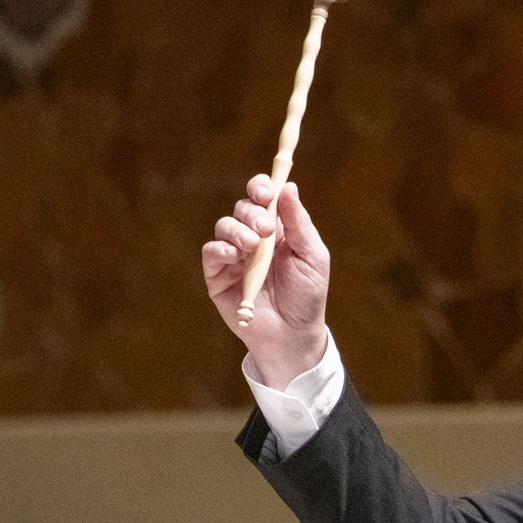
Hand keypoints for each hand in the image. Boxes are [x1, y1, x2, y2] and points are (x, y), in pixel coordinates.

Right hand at [201, 174, 330, 385]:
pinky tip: (235, 257)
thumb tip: (289, 187)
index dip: (261, 188)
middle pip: (242, 207)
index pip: (263, 197)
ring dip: (237, 230)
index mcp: (277, 229)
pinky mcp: (218, 277)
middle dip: (252, 212)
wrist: (293, 335)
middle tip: (265, 229)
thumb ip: (299, 222)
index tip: (266, 193)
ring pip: (224, 226)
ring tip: (253, 246)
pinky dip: (220, 249)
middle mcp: (253, 238)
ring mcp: (234, 257)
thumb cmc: (306, 296)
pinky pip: (211, 253)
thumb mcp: (312, 256)